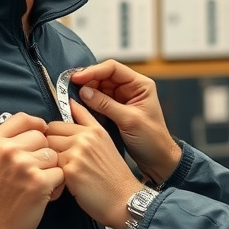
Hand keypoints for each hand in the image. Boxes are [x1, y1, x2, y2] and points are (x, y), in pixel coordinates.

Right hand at [0, 113, 63, 228]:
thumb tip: (35, 125)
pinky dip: (56, 185)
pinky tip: (44, 194)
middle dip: (43, 152)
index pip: (23, 118)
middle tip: (34, 170)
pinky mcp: (39, 182)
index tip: (39, 137)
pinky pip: (61, 173)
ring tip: (39, 183)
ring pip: (53, 155)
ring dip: (51, 169)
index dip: (36, 126)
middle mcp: (7, 150)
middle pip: (42, 137)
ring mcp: (24, 165)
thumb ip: (5, 139)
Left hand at [46, 100, 142, 228]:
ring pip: (47, 151)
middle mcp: (85, 138)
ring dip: (49, 162)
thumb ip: (86, 120)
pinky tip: (62, 183)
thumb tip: (70, 102)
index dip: (53, 139)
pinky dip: (52, 176)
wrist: (123, 199)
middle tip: (58, 164)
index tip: (57, 150)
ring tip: (60, 173)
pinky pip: (49, 167)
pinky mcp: (70, 170)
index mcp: (93, 130)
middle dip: (49, 149)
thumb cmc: (112, 175)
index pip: (56, 124)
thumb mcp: (104, 141)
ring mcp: (77, 153)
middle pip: (48, 136)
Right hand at [70, 60, 181, 184]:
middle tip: (70, 88)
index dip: (93, 71)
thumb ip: (106, 105)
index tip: (77, 78)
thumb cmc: (152, 140)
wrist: (158, 159)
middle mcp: (130, 88)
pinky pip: (98, 102)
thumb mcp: (129, 121)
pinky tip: (79, 107)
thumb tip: (84, 91)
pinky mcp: (115, 110)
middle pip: (103, 77)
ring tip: (72, 98)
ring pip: (99, 88)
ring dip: (86, 92)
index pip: (113, 69)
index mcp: (140, 85)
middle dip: (87, 81)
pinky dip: (88, 103)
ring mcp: (122, 99)